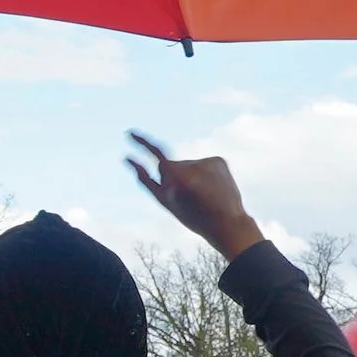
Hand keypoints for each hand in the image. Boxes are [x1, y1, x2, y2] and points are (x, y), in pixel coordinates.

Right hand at [128, 132, 263, 260]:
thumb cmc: (193, 217)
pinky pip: (203, 164)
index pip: (156, 153)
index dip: (142, 142)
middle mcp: (194, 165)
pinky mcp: (218, 160)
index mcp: (179, 177)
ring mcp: (208, 161)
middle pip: (170, 165)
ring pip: (188, 165)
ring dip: (190, 177)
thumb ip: (145, 179)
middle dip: (172, 176)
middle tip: (185, 197)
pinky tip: (212, 187)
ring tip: (202, 195)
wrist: (228, 223)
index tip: (130, 133)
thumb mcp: (165, 201)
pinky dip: (204, 174)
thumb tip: (128, 160)